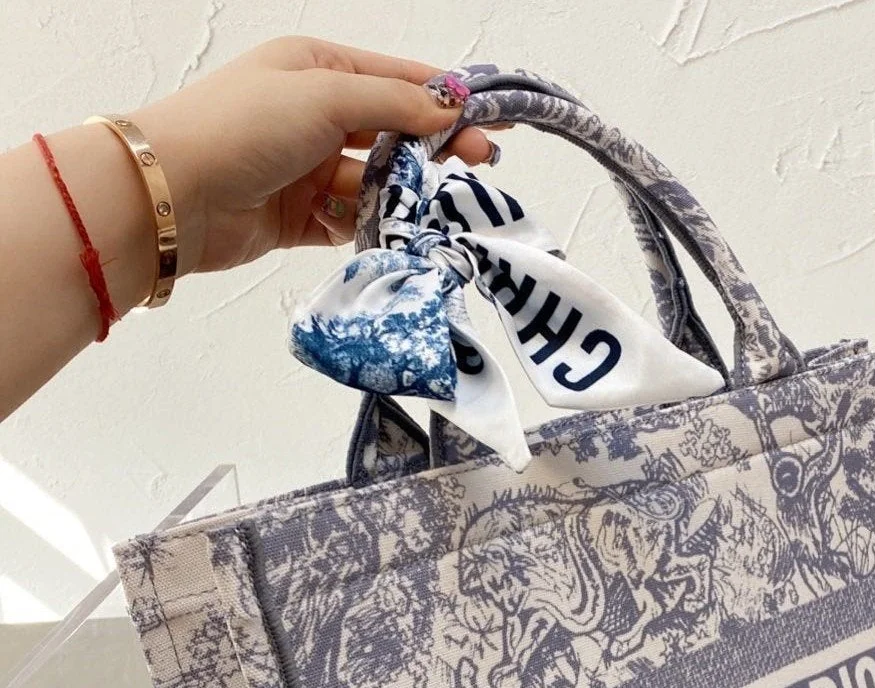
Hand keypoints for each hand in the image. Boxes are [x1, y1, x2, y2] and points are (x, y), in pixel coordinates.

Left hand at [131, 37, 499, 275]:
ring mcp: (309, 167)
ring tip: (430, 208)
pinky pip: (352, 222)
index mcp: (319, 69)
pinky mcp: (301, 217)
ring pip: (377, 183)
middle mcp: (315, 115)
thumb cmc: (244, 125)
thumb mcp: (327, 97)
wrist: (176, 193)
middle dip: (435, 151)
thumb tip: (451, 107)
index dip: (450, 99)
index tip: (497, 121)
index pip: (400, 81)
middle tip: (479, 167)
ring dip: (402, 195)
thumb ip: (395, 104)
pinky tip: (381, 230)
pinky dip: (367, 227)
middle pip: (395, 134)